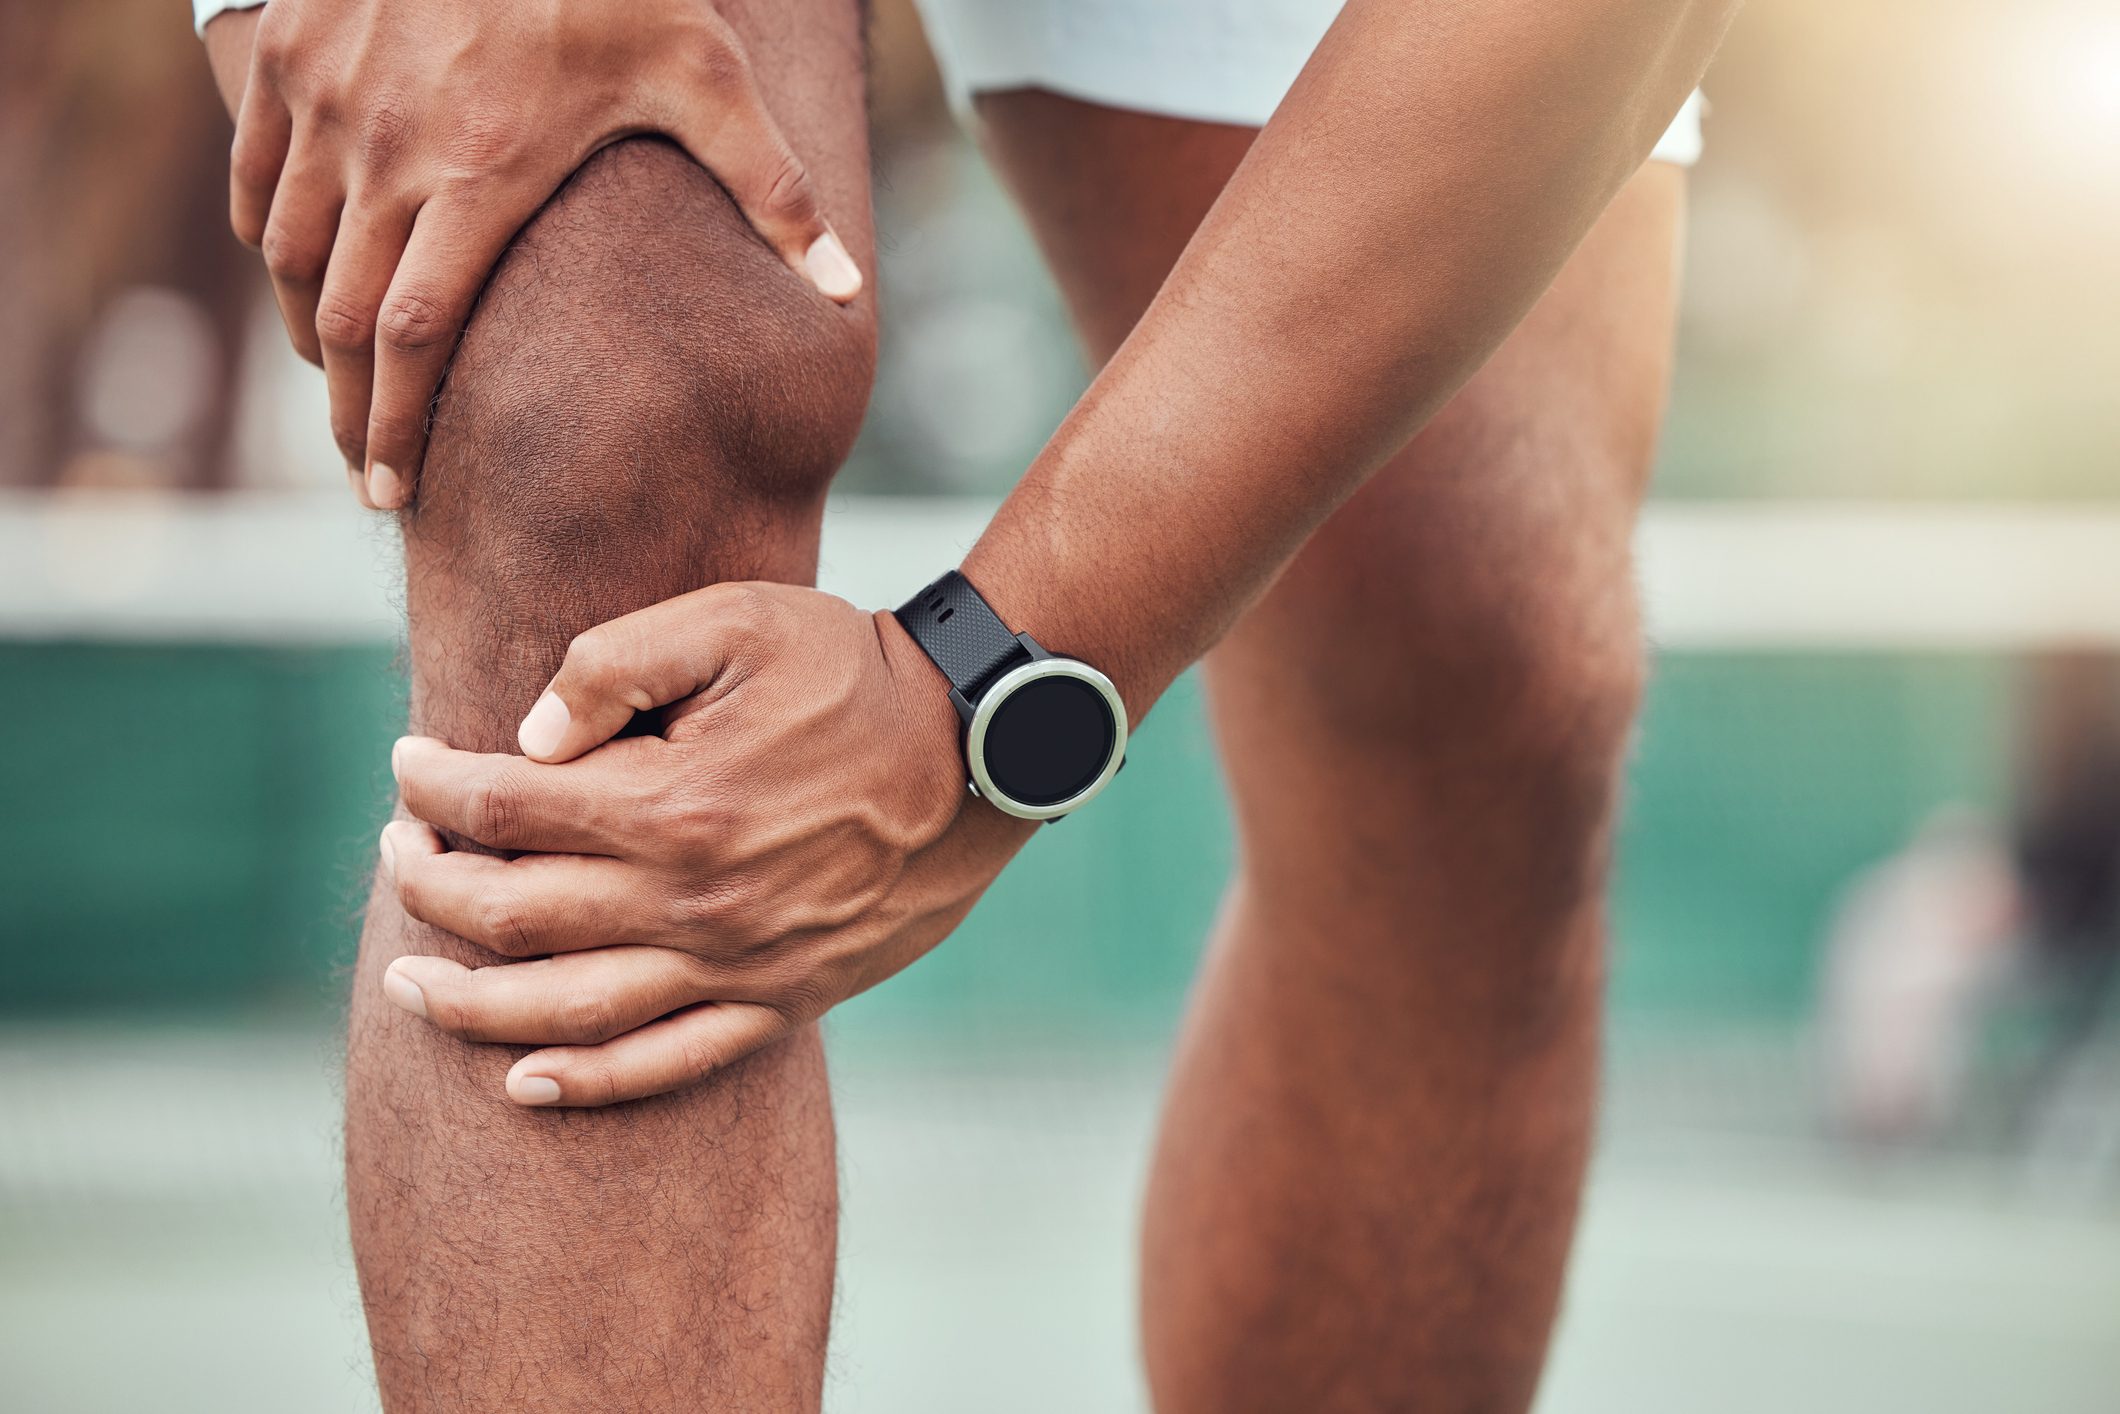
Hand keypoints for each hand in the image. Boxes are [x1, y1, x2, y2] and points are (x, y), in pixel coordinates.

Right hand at [203, 0, 862, 509]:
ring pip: (288, 256)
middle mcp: (388, 149)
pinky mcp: (290, 58)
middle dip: (346, 409)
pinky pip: (255, 182)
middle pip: (340, 319)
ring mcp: (327, 102)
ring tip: (342, 385)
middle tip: (364, 469)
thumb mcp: (709, 73)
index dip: (396, 426)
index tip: (391, 490)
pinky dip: (269, 244)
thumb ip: (774, 191)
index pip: (416, 334)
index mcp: (483, 173)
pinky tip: (300, 280)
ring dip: (308, 334)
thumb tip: (845, 292)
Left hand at [377, 582, 1035, 1105]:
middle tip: (396, 852)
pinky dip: (588, 1082)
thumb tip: (526, 739)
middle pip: (512, 914)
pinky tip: (525, 1083)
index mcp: (672, 801)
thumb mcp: (736, 622)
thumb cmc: (853, 671)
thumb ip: (616, 665)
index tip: (406, 761)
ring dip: (470, 1004)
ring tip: (410, 986)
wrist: (978, 749)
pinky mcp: (780, 998)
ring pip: (567, 1008)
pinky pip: (668, 1062)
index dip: (434, 784)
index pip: (505, 807)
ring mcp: (735, 962)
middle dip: (428, 883)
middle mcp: (692, 899)